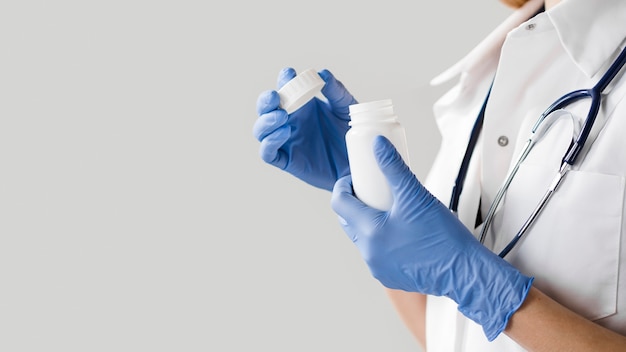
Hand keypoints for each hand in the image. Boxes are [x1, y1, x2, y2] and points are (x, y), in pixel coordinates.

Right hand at [253, 68, 357, 190]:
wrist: (358, 162)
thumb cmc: (350, 135)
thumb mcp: (346, 108)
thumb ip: (336, 91)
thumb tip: (322, 74)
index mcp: (302, 105)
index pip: (285, 89)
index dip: (283, 80)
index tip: (289, 74)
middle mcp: (290, 121)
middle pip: (265, 109)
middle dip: (265, 100)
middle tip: (276, 96)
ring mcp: (286, 141)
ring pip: (261, 130)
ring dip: (266, 121)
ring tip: (282, 116)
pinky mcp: (287, 161)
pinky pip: (268, 153)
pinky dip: (270, 142)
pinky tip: (284, 132)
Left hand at [331, 135, 533, 340]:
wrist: (464, 270)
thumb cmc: (442, 237)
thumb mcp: (415, 195)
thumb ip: (393, 167)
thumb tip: (378, 146)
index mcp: (369, 232)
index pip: (339, 203)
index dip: (344, 186)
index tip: (354, 178)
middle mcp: (369, 253)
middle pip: (349, 221)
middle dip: (356, 203)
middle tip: (372, 190)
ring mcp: (379, 268)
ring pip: (363, 238)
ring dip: (369, 222)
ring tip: (389, 209)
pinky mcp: (390, 277)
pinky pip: (378, 254)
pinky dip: (382, 240)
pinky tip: (398, 231)